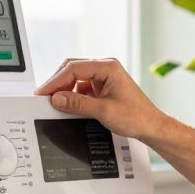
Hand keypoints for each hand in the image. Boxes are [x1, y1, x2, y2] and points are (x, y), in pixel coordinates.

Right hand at [33, 58, 170, 142]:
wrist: (151, 126)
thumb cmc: (136, 116)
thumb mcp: (103, 111)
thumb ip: (78, 104)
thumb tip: (57, 98)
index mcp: (108, 67)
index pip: (74, 68)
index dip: (55, 81)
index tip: (43, 92)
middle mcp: (106, 68)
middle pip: (73, 69)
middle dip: (58, 83)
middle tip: (44, 96)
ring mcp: (104, 77)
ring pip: (76, 78)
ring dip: (65, 89)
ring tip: (55, 102)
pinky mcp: (102, 87)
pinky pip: (81, 87)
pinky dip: (73, 95)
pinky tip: (68, 105)